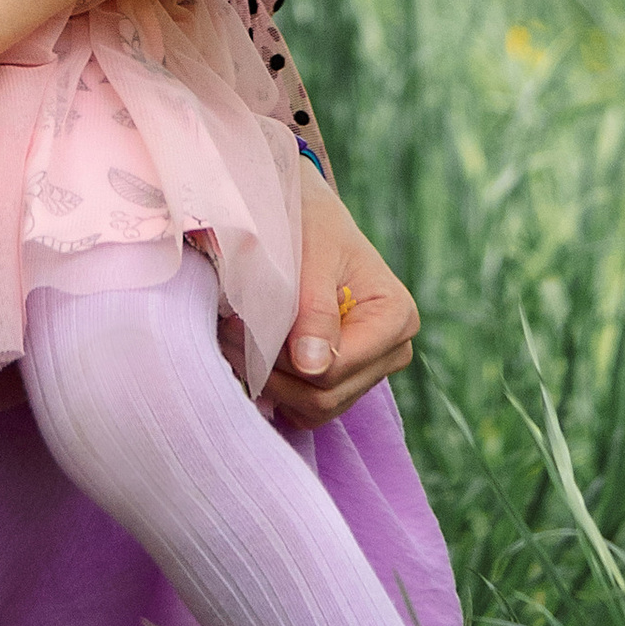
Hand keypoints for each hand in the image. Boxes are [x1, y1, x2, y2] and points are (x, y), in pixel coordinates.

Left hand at [252, 174, 419, 427]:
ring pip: (316, 409)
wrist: (305, 215)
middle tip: (228, 333)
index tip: (236, 324)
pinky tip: (255, 356)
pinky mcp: (345, 379)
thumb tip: (313, 367)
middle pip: (326, 395)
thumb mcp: (312, 254)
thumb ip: (314, 309)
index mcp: (396, 317)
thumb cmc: (310, 223)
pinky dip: (278, 391)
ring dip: (270, 383)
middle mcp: (393, 350)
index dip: (282, 357)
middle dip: (272, 372)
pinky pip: (309, 410)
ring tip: (237, 341)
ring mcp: (370, 369)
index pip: (335, 369)